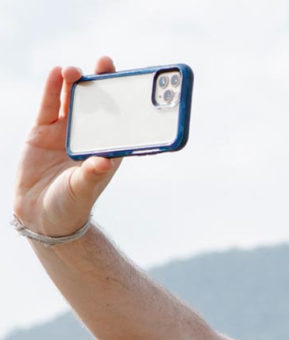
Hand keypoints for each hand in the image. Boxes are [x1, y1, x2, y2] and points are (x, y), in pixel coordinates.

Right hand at [13, 57, 121, 236]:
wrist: (41, 215)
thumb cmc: (71, 205)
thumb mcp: (83, 189)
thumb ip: (92, 175)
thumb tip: (103, 162)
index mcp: (108, 149)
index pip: (121, 120)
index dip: (127, 101)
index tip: (134, 82)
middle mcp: (89, 136)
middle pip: (98, 104)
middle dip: (102, 83)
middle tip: (106, 62)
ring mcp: (65, 132)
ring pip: (72, 101)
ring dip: (75, 83)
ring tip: (76, 70)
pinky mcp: (43, 131)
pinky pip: (49, 106)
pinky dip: (52, 90)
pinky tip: (56, 73)